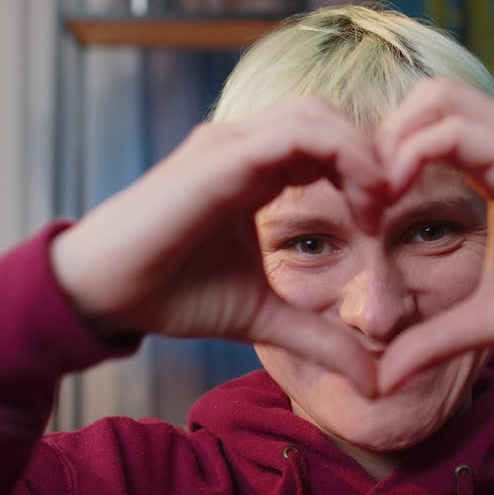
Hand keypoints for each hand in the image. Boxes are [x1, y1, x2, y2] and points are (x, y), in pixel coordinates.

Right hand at [50, 99, 387, 391]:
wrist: (103, 294)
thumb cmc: (170, 294)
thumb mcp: (263, 318)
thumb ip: (320, 338)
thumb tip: (375, 380)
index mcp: (254, 169)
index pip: (327, 140)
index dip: (368, 171)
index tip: (385, 222)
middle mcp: (244, 145)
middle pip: (331, 117)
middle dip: (373, 156)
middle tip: (390, 210)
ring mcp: (230, 144)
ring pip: (319, 114)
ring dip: (364, 154)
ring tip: (379, 205)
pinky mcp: (221, 156)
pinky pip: (298, 133)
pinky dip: (343, 156)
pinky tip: (360, 202)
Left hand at [373, 80, 493, 391]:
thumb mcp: (489, 319)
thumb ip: (436, 341)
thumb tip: (387, 381)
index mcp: (491, 161)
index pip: (418, 130)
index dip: (378, 166)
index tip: (360, 219)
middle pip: (418, 101)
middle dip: (375, 142)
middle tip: (359, 203)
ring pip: (431, 100)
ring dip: (389, 142)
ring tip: (375, 199)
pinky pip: (454, 130)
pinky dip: (412, 153)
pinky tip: (397, 196)